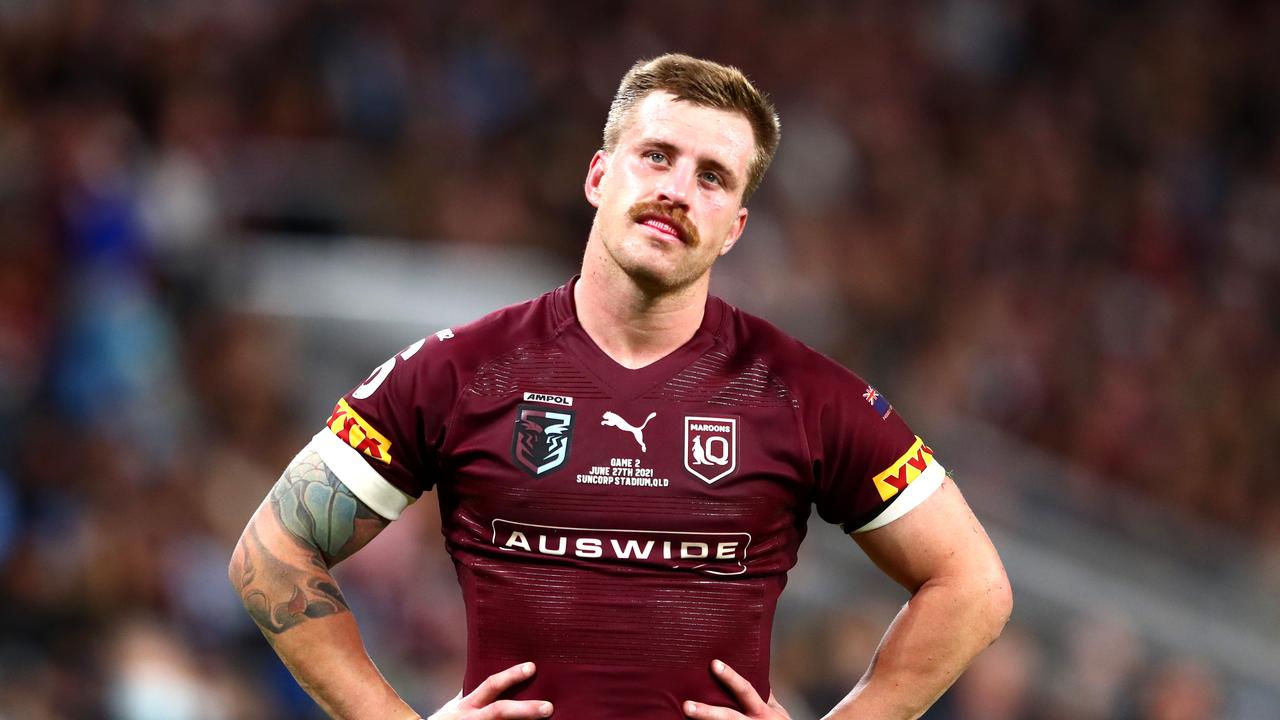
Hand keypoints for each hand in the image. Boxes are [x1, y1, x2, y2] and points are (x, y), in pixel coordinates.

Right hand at [429, 662, 552, 718]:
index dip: (511, 676)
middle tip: (549, 708)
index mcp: (468, 704)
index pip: (491, 685)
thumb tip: (490, 674)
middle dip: (526, 709)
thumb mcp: (456, 706)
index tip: (532, 667)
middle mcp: (472, 718)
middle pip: (500, 711)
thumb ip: (472, 694)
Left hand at [683, 659, 790, 718]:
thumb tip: (754, 672)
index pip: (745, 690)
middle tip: (686, 705)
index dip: (731, 677)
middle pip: (728, 718)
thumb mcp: (776, 712)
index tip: (714, 663)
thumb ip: (765, 695)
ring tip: (683, 716)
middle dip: (707, 712)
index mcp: (762, 712)